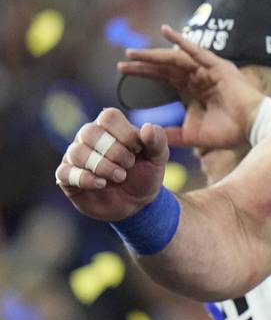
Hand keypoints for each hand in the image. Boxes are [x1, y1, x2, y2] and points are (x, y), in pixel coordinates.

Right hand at [55, 108, 167, 222]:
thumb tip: (147, 127)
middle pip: (89, 132)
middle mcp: (89, 137)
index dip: (125, 133)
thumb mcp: (158, 157)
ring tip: (120, 176)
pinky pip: (64, 172)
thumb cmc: (145, 173)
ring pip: (77, 152)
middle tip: (129, 164)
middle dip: (114, 151)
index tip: (138, 149)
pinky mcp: (67, 177)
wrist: (136, 203)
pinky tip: (102, 184)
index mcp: (111, 126)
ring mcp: (75, 157)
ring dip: (102, 166)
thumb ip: (157, 140)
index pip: (108, 117)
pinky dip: (85, 178)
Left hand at [116, 25, 262, 149]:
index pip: (163, 78)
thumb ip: (171, 134)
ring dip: (153, 55)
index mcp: (193, 90)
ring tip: (132, 53)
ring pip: (174, 59)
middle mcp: (198, 76)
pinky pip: (196, 51)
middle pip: (165, 67)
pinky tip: (165, 31)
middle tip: (123, 61)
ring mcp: (207, 70)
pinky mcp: (216, 66)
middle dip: (143, 64)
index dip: (144, 74)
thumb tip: (148, 134)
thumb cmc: (227, 132)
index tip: (122, 71)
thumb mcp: (191, 135)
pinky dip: (181, 41)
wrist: (250, 128)